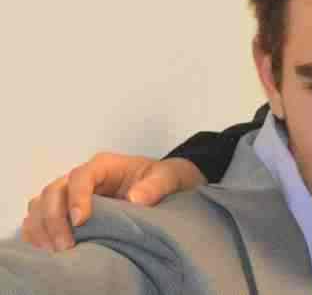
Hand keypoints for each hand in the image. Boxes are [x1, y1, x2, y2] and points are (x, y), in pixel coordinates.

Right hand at [21, 153, 205, 251]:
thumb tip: (135, 199)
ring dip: (42, 227)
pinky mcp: (68, 211)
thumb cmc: (165, 178)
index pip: (81, 176)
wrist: (167, 185)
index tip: (81, 221)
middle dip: (54, 218)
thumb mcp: (169, 177)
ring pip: (41, 204)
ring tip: (55, 251)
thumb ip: (156, 185)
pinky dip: (37, 232)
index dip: (76, 197)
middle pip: (54, 191)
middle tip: (66, 246)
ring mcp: (73, 194)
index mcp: (105, 165)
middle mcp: (84, 178)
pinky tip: (45, 249)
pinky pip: (41, 218)